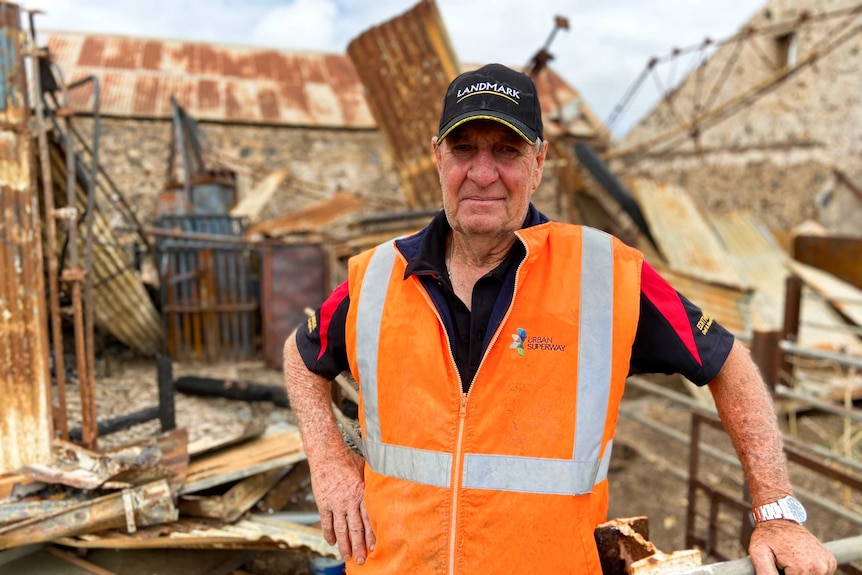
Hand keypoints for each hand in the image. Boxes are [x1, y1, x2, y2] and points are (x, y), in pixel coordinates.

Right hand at [310, 448, 375, 564]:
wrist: (327, 452)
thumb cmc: (348, 458)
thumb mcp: (366, 469)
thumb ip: (374, 481)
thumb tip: (389, 483)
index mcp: (362, 493)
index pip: (369, 519)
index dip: (372, 535)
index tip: (375, 547)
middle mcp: (349, 500)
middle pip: (356, 528)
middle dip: (359, 546)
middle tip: (362, 559)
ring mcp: (335, 503)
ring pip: (341, 529)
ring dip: (344, 545)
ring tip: (347, 556)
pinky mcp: (323, 503)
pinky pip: (326, 522)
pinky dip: (328, 534)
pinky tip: (331, 542)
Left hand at [749, 521, 835, 573]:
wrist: (780, 518)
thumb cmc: (767, 536)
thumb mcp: (759, 553)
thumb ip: (766, 574)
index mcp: (802, 568)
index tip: (780, 566)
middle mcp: (819, 567)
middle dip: (793, 574)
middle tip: (784, 563)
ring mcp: (827, 564)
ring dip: (802, 573)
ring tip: (791, 561)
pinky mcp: (830, 562)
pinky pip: (821, 574)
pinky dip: (811, 570)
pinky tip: (800, 560)